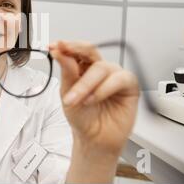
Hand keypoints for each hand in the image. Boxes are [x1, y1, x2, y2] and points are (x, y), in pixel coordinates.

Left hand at [49, 40, 138, 182]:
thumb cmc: (82, 117)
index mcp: (83, 67)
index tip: (55, 45)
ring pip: (101, 67)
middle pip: (90, 51)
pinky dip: (103, 89)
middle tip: (61, 55)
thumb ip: (66, 72)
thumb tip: (60, 52)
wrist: (94, 139)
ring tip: (77, 99)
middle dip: (74, 52)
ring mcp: (114, 75)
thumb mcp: (67, 93)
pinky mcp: (129, 85)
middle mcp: (99, 68)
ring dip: (86, 84)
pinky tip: (93, 99)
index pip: (76, 50)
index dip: (66, 46)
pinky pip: (118, 79)